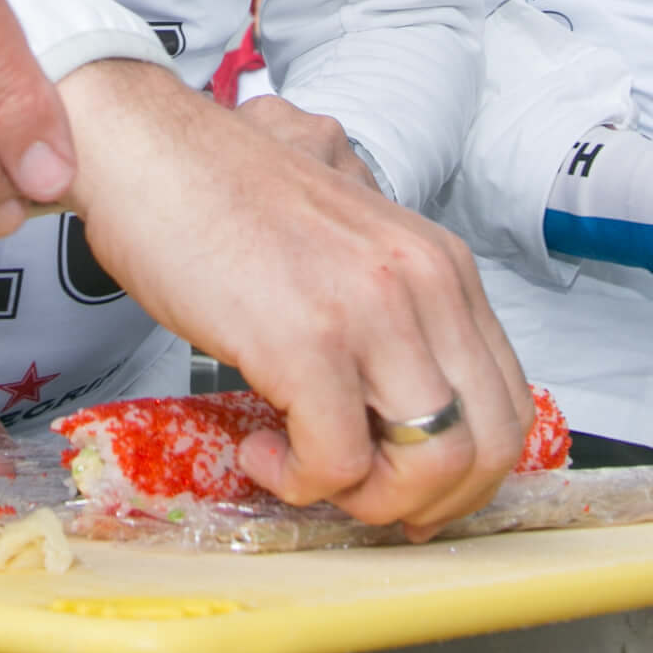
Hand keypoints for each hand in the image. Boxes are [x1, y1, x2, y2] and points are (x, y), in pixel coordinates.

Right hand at [54, 59, 532, 535]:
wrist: (144, 150)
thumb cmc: (222, 191)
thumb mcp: (344, 230)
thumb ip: (386, 290)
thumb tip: (402, 380)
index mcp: (440, 262)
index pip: (509, 402)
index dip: (466, 473)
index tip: (412, 490)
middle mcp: (424, 283)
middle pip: (490, 446)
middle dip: (430, 502)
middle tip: (363, 496)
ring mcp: (370, 311)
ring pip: (431, 465)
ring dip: (366, 498)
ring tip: (303, 469)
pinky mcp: (306, 342)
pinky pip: (337, 464)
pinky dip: (298, 482)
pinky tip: (258, 450)